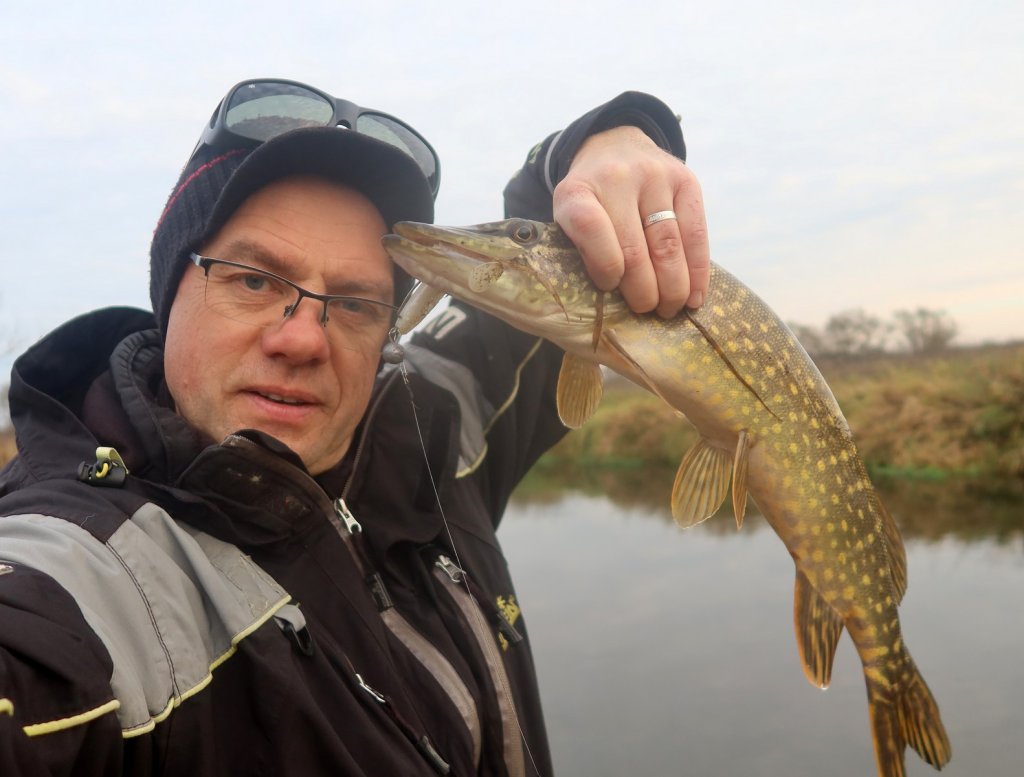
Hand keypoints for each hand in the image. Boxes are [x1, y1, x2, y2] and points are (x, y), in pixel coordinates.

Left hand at [552, 125, 709, 316]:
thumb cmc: (589, 199)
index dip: (604, 267)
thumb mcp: (567, 219)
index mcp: (577, 192)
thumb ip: (581, 252)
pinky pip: (696, 233)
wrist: (613, 146)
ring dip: (673, 287)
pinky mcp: (686, 181)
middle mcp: (617, 178)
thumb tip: (614, 302)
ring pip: (669, 245)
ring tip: (670, 310)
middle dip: (643, 292)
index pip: (591, 229)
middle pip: (635, 248)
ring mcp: (655, 177)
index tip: (609, 288)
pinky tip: (695, 296)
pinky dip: (698, 270)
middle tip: (646, 312)